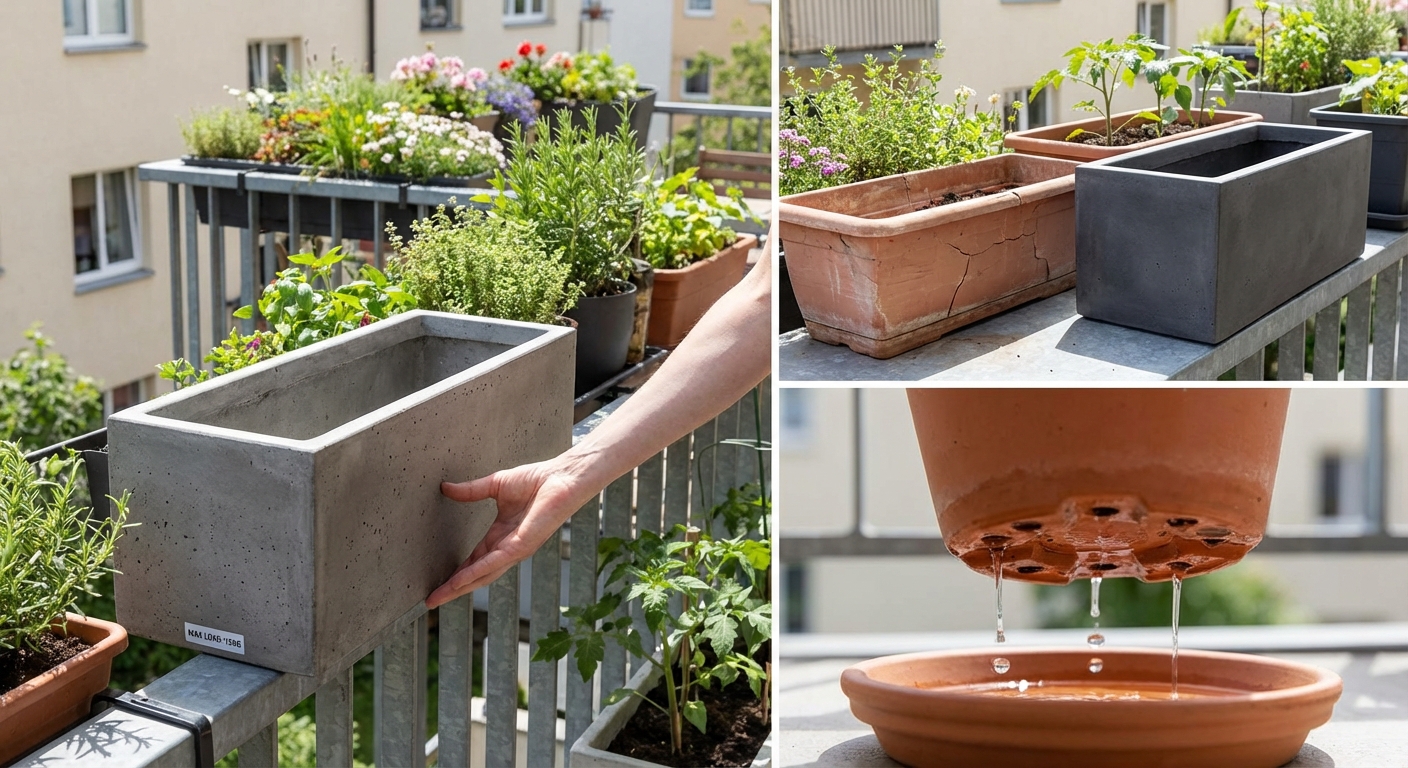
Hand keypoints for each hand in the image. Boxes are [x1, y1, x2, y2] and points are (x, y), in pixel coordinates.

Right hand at [425, 456, 594, 608]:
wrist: (561, 478)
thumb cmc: (537, 480)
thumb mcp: (496, 485)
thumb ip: (471, 491)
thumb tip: (445, 488)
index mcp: (501, 535)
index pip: (475, 560)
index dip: (456, 572)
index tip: (438, 582)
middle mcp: (507, 548)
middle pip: (476, 574)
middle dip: (453, 588)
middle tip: (431, 600)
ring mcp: (514, 550)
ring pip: (482, 575)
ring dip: (459, 587)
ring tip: (438, 597)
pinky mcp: (521, 546)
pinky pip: (493, 563)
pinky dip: (474, 573)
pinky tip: (458, 581)